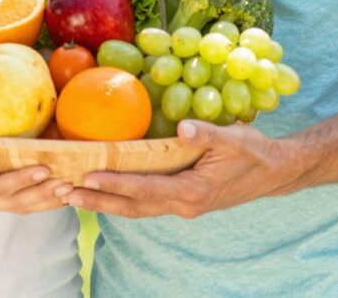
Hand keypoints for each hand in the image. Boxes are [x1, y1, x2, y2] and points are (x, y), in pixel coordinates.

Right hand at [0, 142, 71, 214]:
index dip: (21, 179)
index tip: (43, 168)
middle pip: (17, 201)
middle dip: (43, 192)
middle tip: (68, 182)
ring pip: (23, 206)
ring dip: (48, 200)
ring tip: (72, 189)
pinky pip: (23, 205)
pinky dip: (43, 202)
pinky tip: (63, 195)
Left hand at [63, 120, 299, 218]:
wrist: (273, 173)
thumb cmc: (253, 152)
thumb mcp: (234, 138)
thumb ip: (207, 134)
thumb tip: (182, 128)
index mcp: (192, 191)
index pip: (146, 190)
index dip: (117, 185)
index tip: (89, 178)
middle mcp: (183, 204)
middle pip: (133, 207)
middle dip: (98, 200)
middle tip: (64, 193)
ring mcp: (182, 206)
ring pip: (137, 209)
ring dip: (105, 203)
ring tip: (73, 196)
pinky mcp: (183, 200)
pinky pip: (146, 203)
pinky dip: (122, 199)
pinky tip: (105, 192)